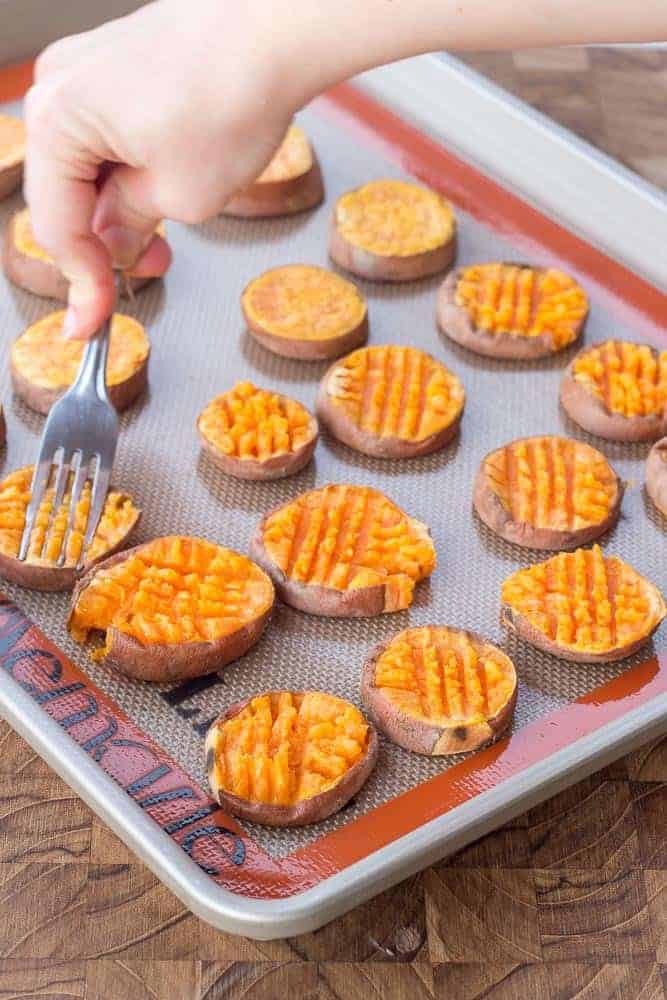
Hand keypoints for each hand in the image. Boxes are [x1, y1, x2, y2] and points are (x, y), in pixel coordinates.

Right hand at [24, 0, 302, 337]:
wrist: (278, 26)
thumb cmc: (230, 97)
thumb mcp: (180, 195)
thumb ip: (132, 227)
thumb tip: (115, 244)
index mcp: (56, 121)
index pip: (58, 227)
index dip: (81, 282)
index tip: (93, 322)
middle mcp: (59, 86)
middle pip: (65, 192)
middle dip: (106, 242)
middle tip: (149, 272)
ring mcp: (88, 67)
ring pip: (89, 163)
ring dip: (123, 207)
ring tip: (169, 231)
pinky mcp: (121, 61)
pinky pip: (110, 132)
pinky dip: (133, 170)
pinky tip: (170, 187)